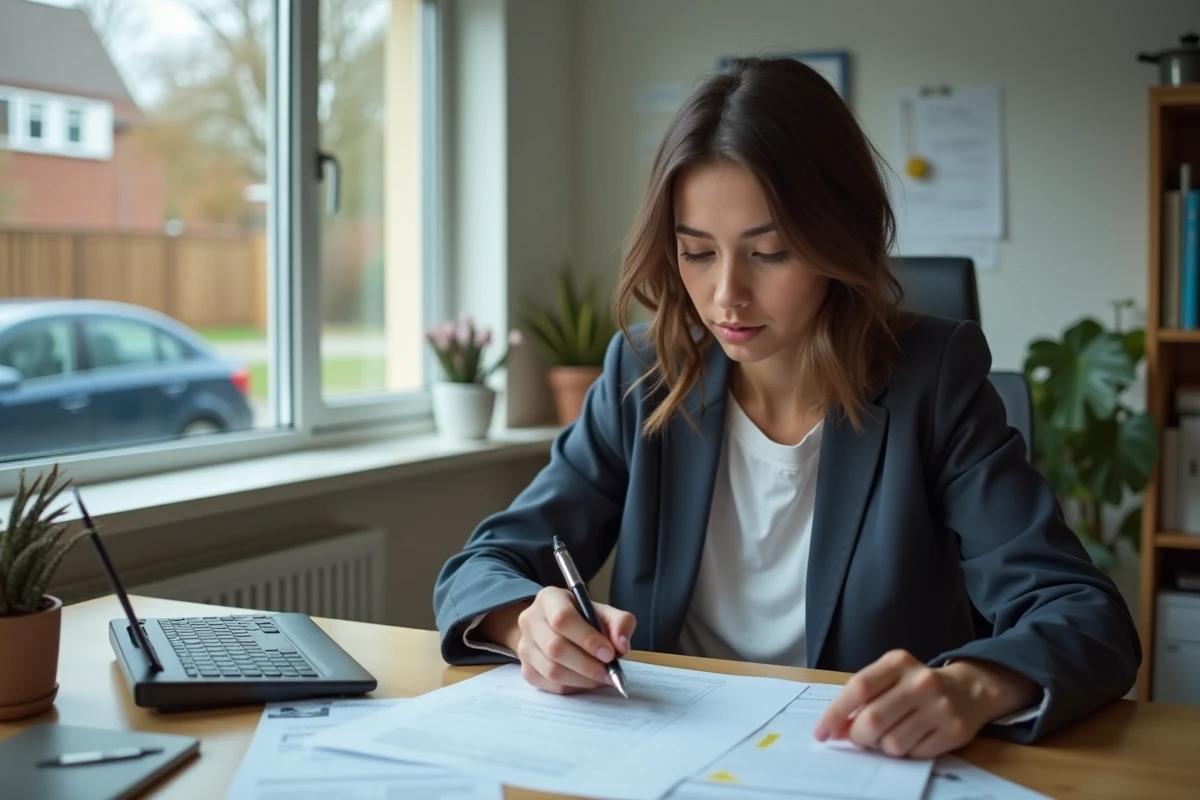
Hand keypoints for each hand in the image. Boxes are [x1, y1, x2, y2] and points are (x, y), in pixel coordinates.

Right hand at [479, 587, 636, 694]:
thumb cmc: (582, 619)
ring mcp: (524, 646)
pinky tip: (587, 681)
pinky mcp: (526, 670)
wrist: (554, 629)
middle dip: (588, 665)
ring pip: (552, 670)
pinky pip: (550, 685)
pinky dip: (573, 687)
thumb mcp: (603, 612)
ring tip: (602, 678)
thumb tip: (622, 646)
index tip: (609, 654)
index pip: (563, 618)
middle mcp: (530, 620)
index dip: (587, 639)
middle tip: (609, 672)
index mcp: (549, 598)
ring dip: (582, 679)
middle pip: (555, 647)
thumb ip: (619, 623)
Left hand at [813, 650, 1039, 758]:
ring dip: (883, 746)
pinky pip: (915, 754)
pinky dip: (906, 752)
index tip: (821, 733)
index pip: (859, 687)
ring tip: (891, 734)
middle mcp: (920, 681)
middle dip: (858, 736)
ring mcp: (940, 706)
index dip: (835, 713)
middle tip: (859, 738)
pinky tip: (913, 737)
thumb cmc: (914, 685)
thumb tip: (834, 729)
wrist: (968, 690)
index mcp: (898, 662)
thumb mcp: (889, 678)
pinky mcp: (954, 730)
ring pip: (892, 742)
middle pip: (872, 720)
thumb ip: (862, 698)